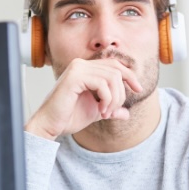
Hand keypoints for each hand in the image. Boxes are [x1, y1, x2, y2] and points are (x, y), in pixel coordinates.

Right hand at [24, 57, 142, 139]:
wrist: (50, 125)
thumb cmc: (68, 117)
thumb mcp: (96, 112)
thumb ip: (111, 108)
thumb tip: (127, 113)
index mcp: (85, 68)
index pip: (114, 65)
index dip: (129, 75)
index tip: (138, 89)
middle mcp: (81, 64)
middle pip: (116, 70)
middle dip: (121, 93)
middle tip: (112, 111)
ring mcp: (77, 68)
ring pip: (112, 77)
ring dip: (114, 99)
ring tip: (105, 113)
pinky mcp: (74, 77)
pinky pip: (102, 84)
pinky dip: (107, 99)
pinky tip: (100, 111)